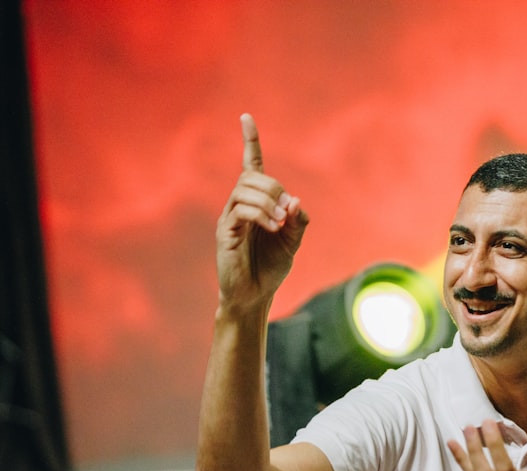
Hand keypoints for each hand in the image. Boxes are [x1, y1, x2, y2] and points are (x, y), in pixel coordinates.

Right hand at [215, 113, 308, 312]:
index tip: (246, 117)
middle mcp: (239, 204)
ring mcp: (230, 217)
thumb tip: (296, 200)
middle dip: (274, 188)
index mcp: (256, 203)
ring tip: (280, 223)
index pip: (250, 165)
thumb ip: (298, 220)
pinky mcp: (225, 232)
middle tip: (287, 213)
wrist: (254, 295)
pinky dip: (261, 215)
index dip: (249, 141)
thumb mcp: (293, 242)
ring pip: (246, 190)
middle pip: (252, 177)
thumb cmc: (271, 267)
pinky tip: (272, 228)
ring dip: (269, 202)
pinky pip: (241, 210)